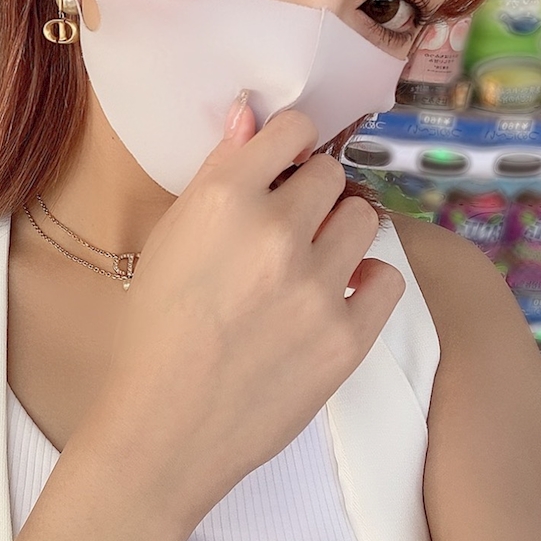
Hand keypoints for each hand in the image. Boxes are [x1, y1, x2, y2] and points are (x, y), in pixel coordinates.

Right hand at [82, 96, 405, 529]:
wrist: (163, 427)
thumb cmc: (153, 331)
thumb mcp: (171, 238)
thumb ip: (217, 171)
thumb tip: (251, 113)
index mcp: (224, 198)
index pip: (293, 128)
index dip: (289, 144)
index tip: (284, 164)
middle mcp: (277, 230)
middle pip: (331, 174)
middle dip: (311, 194)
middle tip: (286, 229)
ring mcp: (317, 285)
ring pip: (363, 217)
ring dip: (339, 232)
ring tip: (309, 265)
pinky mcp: (347, 336)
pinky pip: (387, 276)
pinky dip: (365, 281)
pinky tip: (336, 296)